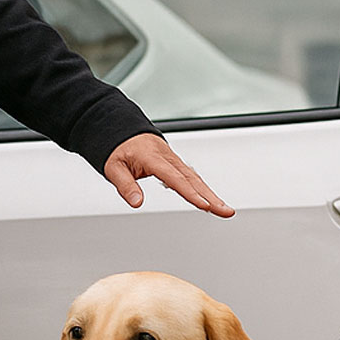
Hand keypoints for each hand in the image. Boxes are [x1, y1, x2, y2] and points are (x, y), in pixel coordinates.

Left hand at [103, 133, 234, 217]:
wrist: (121, 128)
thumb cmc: (118, 148)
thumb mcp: (113, 167)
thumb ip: (126, 186)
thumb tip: (137, 203)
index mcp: (152, 157)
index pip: (175, 178)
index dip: (191, 193)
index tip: (204, 205)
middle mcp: (167, 157)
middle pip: (192, 179)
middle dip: (211, 196)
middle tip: (226, 211)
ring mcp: (172, 159)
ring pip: (195, 178)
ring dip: (211, 194)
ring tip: (224, 209)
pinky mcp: (174, 163)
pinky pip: (190, 176)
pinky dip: (202, 188)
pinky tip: (210, 200)